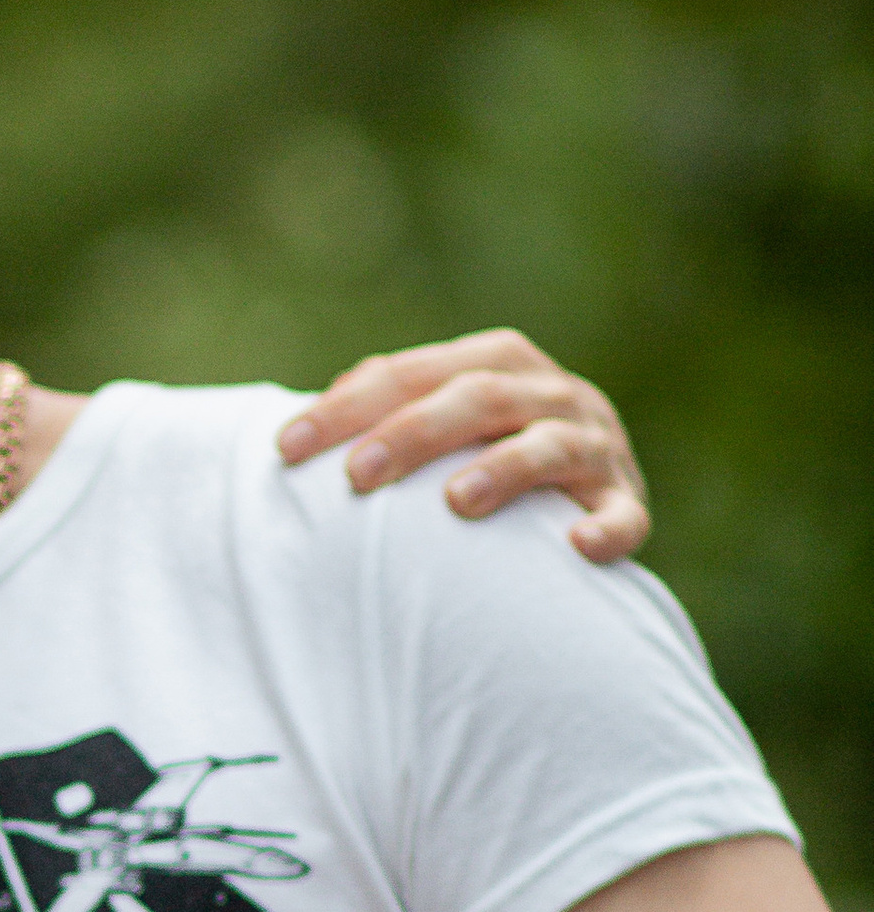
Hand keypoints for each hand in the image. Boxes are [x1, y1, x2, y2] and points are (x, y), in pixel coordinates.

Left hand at [276, 331, 648, 564]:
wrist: (590, 489)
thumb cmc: (487, 453)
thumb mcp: (442, 421)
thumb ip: (387, 407)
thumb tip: (310, 412)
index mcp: (496, 363)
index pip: (412, 373)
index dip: (348, 409)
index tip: (286, 449)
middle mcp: (550, 394)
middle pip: (480, 397)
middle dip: (415, 432)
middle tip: (358, 475)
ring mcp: (594, 445)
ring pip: (551, 446)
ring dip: (506, 470)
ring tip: (456, 503)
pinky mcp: (624, 500)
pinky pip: (622, 516)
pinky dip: (606, 528)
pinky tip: (577, 547)